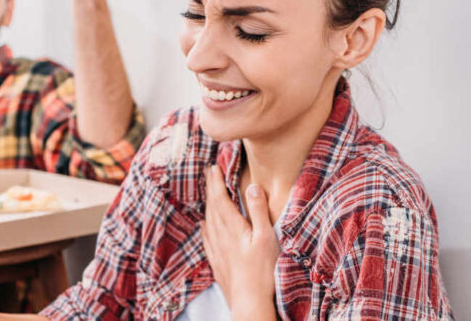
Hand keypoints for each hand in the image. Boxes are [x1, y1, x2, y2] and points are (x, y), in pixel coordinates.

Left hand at [201, 165, 278, 319]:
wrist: (249, 302)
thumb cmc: (262, 271)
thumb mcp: (266, 238)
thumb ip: (258, 211)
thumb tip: (252, 187)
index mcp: (232, 227)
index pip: (220, 198)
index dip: (216, 181)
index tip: (213, 167)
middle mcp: (220, 236)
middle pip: (212, 206)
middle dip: (211, 188)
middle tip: (209, 173)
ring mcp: (216, 249)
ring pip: (208, 220)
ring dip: (208, 204)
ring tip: (209, 193)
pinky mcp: (217, 262)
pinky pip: (207, 237)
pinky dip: (205, 225)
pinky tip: (204, 225)